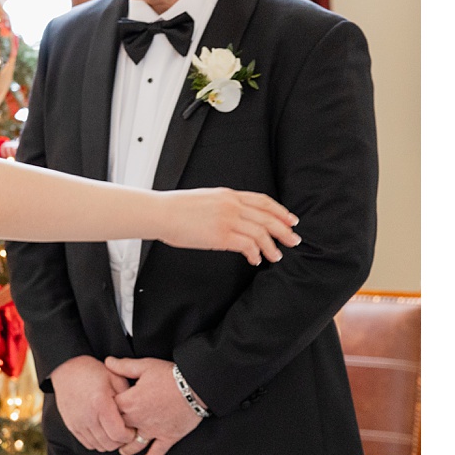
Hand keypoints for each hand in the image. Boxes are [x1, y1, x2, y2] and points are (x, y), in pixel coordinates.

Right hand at [49, 356, 134, 451]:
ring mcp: (77, 423)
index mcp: (100, 403)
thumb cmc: (93, 372)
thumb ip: (128, 397)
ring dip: (110, 442)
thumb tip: (137, 415)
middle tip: (125, 431)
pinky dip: (98, 441)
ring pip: (99, 446)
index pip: (119, 434)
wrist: (66, 369)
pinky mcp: (71, 426)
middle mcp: (87, 416)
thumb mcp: (115, 378)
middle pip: (110, 444)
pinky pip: (88, 444)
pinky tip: (102, 430)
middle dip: (121, 441)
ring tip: (114, 430)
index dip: (130, 436)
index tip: (133, 428)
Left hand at [105, 356, 202, 454]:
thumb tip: (107, 362)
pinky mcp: (168, 437)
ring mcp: (153, 430)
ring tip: (122, 451)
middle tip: (108, 435)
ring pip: (135, 443)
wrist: (196, 386)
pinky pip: (157, 451)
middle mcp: (139, 419)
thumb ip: (123, 366)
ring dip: (127, 448)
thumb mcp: (145, 366)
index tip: (103, 410)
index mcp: (130, 401)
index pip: (109, 409)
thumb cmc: (169, 374)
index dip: (105, 409)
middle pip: (119, 428)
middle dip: (113, 431)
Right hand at [157, 188, 299, 265]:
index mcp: (228, 194)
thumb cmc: (176, 208)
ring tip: (276, 256)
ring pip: (262, 233)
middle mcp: (231, 205)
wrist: (161, 212)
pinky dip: (255, 253)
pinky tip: (255, 259)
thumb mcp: (205, 198)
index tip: (290, 221)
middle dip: (285, 230)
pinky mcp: (220, 235)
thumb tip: (235, 218)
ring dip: (272, 246)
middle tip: (293, 241)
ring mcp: (227, 220)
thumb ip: (223, 205)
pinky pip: (247, 245)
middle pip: (268, 217)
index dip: (280, 212)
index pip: (263, 201)